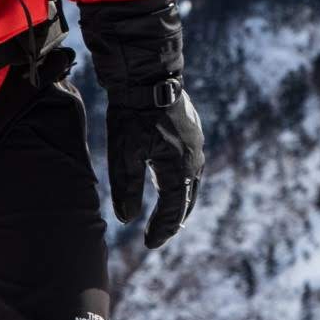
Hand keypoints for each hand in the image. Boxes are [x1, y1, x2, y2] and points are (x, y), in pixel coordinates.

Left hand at [78, 0, 206, 248]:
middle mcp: (193, 159)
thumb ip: (127, 190)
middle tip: (161, 234)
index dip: (162, 229)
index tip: (150, 243)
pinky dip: (183, 180)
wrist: (148, 75)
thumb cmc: (133, 115)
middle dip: (174, 219)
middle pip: (187, 198)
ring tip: (171, 212)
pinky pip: (192, 164)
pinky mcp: (192, 131)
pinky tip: (174, 177)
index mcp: (178, 169)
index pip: (172, 210)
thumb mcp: (124, 155)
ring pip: (192, 181)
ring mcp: (195, 143)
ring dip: (181, 199)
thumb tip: (128, 220)